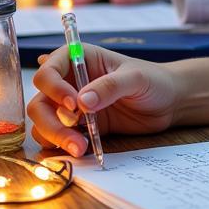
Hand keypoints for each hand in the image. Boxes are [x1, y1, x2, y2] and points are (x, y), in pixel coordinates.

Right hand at [29, 43, 179, 155]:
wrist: (169, 102)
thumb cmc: (154, 80)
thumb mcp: (136, 78)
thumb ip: (110, 86)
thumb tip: (82, 102)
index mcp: (80, 59)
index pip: (48, 71)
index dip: (53, 88)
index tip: (74, 103)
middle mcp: (70, 82)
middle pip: (39, 102)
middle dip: (51, 121)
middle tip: (74, 133)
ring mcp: (72, 106)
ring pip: (43, 123)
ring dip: (55, 137)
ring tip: (80, 147)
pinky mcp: (79, 127)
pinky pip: (56, 138)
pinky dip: (60, 146)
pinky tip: (80, 149)